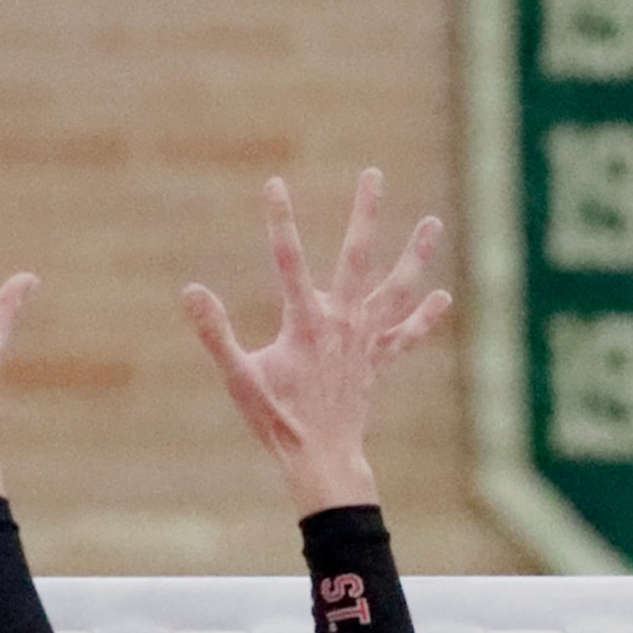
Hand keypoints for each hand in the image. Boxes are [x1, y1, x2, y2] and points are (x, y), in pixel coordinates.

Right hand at [183, 170, 452, 516]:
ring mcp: (365, 341)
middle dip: (364, 214)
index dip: (280, 220)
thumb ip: (214, 333)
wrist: (320, 458)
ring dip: (415, 255)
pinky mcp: (376, 362)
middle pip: (357, 257)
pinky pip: (404, 335)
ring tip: (433, 222)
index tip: (275, 184)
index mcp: (306, 322)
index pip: (289, 260)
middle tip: (373, 174)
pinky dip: (423, 318)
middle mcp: (342, 322)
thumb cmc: (276, 420)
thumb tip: (190, 291)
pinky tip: (442, 297)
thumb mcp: (238, 377)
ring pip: (396, 289)